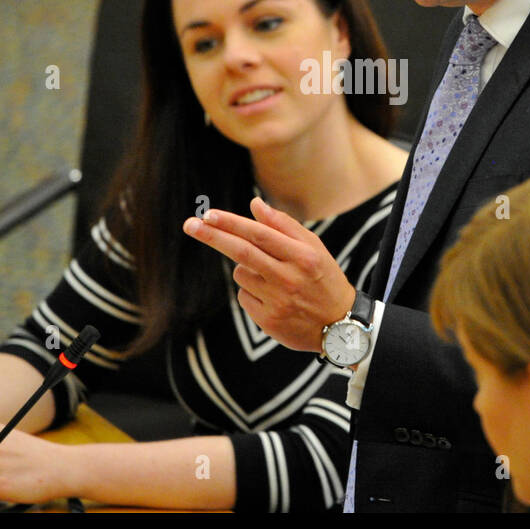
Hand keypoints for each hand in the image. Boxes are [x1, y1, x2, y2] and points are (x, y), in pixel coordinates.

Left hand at [182, 197, 354, 351]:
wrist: (340, 324)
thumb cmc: (323, 277)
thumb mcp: (313, 247)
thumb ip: (284, 225)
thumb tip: (255, 204)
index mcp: (303, 256)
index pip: (260, 234)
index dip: (232, 223)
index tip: (209, 214)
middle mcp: (290, 278)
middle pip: (242, 252)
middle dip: (213, 236)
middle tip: (189, 224)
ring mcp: (278, 302)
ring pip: (241, 274)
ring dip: (246, 268)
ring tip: (272, 277)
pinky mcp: (268, 321)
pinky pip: (244, 296)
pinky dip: (250, 291)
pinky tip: (272, 297)